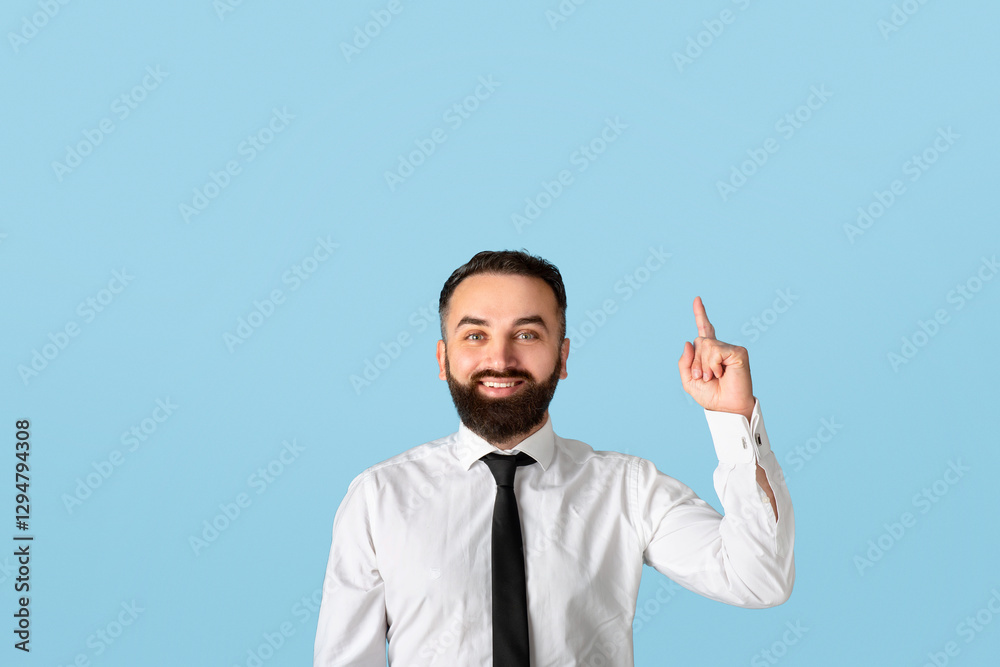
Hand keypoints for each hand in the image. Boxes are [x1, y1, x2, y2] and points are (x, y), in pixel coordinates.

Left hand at [677, 296, 754, 421]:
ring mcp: (730, 349)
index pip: (704, 330)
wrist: (725, 408)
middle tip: (705, 378)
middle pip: (698, 341)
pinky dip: (713, 364)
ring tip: (713, 377)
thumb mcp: (689, 380)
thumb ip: (684, 362)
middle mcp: (720, 348)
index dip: (700, 314)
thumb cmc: (711, 396)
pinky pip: (715, 350)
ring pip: (706, 345)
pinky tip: (721, 373)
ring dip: (704, 365)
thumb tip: (689, 341)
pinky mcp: (738, 352)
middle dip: (696, 362)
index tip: (697, 299)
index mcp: (709, 353)